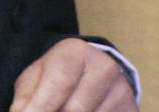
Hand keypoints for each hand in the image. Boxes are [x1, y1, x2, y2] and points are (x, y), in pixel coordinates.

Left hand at [10, 38, 136, 111]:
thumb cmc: (56, 75)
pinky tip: (85, 111)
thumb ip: (26, 100)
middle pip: (75, 109)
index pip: (59, 84)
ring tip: (62, 108)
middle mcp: (104, 67)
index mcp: (75, 52)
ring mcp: (122, 90)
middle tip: (51, 110)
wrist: (92, 70)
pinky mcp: (132, 109)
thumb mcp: (36, 79)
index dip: (41, 107)